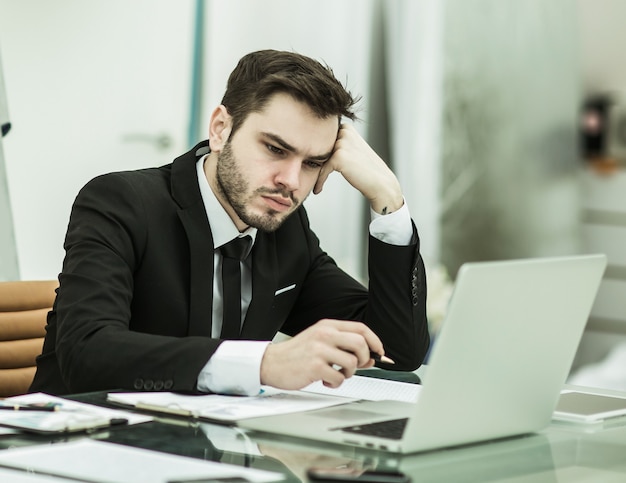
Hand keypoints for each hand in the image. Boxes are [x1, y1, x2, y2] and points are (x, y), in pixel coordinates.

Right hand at [260, 319, 384, 389]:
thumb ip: (344, 347)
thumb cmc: (297, 353)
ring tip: (336, 373)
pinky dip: (335, 382)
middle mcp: (325, 335)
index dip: (375, 340)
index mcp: (327, 326)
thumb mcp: (320, 343)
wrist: (271, 362)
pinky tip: (325, 379)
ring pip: (352, 362)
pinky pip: (339, 378)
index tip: (380, 351)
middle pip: (361, 343)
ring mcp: (320, 350)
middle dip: (364, 358)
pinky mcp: (315, 366)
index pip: (360, 328)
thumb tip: (370, 358)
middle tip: (356, 366)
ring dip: (349, 373)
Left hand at [314, 123, 403, 214]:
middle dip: (314, 160)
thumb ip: (340, 144)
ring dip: (317, 172)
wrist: (380, 183)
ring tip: (316, 183)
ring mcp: (341, 143)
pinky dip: (320, 181)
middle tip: (310, 172)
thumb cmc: (366, 169)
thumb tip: (317, 146)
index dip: (317, 151)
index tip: (310, 161)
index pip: (323, 138)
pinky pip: (322, 170)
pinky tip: (318, 189)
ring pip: (320, 159)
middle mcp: (344, 132)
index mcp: (347, 128)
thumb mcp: (353, 149)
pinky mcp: (338, 156)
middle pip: (319, 147)